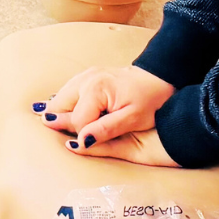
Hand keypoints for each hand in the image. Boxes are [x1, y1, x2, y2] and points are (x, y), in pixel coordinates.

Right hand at [36, 60, 177, 159]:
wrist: (159, 78)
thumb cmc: (150, 100)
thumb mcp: (132, 119)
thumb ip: (105, 130)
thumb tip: (80, 142)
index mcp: (95, 88)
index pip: (76, 120)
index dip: (85, 134)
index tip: (99, 139)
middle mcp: (85, 78)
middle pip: (59, 107)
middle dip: (66, 123)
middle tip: (82, 132)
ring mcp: (83, 75)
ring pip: (58, 100)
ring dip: (63, 114)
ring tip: (78, 125)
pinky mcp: (85, 76)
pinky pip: (66, 94)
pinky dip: (67, 106)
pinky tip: (75, 114)